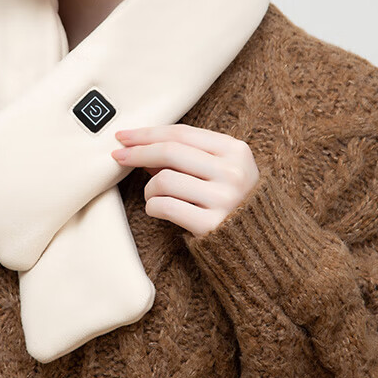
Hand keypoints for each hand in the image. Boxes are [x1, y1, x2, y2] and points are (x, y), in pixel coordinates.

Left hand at [111, 123, 259, 236]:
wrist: (260, 244)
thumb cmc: (233, 201)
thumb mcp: (221, 170)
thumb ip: (187, 156)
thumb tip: (141, 147)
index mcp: (236, 151)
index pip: (182, 133)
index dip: (148, 133)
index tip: (124, 136)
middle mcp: (232, 172)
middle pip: (170, 152)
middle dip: (137, 152)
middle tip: (117, 156)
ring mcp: (223, 199)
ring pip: (163, 180)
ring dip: (148, 188)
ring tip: (154, 195)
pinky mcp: (211, 226)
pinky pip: (164, 206)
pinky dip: (152, 206)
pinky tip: (157, 208)